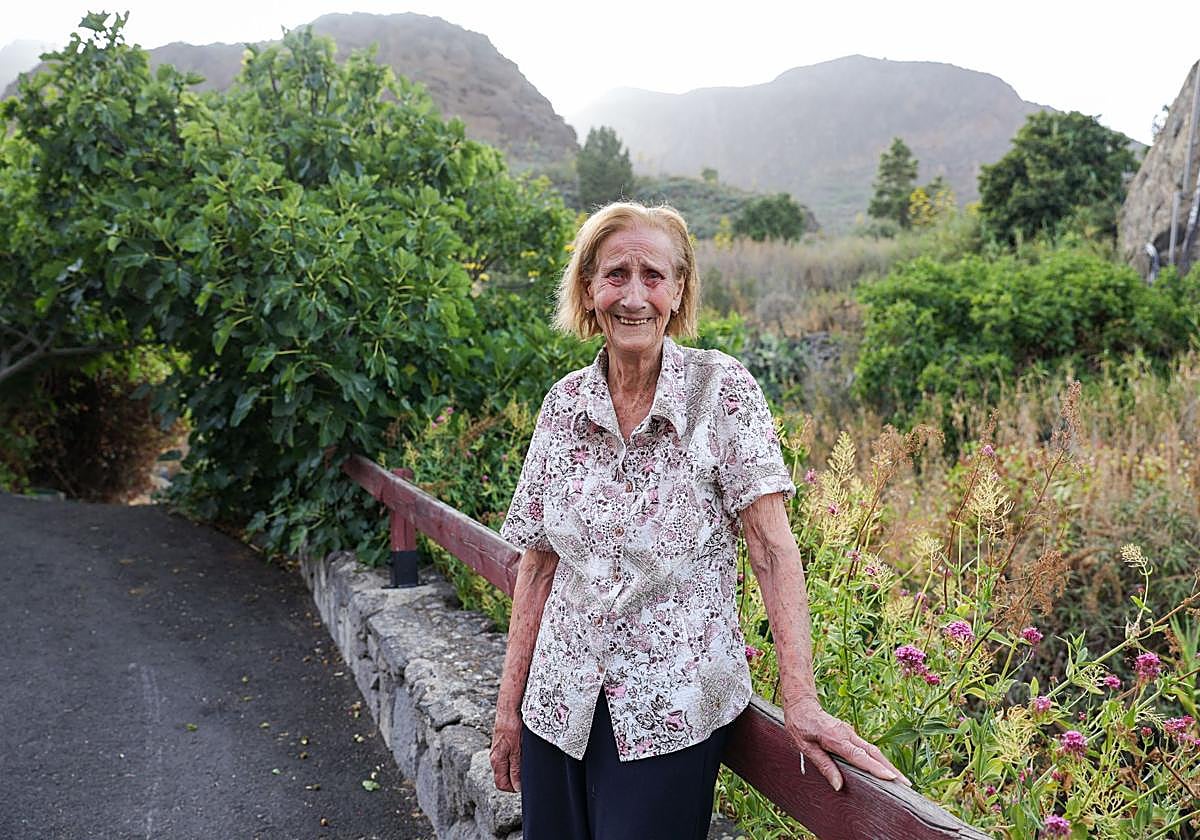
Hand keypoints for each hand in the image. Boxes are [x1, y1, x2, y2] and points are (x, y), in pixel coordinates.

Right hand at [489, 708, 521, 791]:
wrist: (509, 706)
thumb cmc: (512, 724)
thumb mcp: (516, 749)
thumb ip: (516, 768)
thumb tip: (517, 786)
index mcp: (497, 761)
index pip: (501, 784)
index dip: (513, 788)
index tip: (525, 784)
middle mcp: (495, 757)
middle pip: (504, 777)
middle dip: (516, 779)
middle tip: (529, 774)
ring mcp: (499, 750)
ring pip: (508, 767)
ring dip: (518, 769)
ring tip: (528, 762)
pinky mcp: (504, 744)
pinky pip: (509, 758)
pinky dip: (517, 759)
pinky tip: (525, 752)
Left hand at [784, 697, 909, 791]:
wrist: (802, 704)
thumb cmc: (801, 727)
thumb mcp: (805, 747)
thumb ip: (823, 765)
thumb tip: (838, 785)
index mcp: (836, 739)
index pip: (859, 756)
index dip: (875, 768)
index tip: (890, 777)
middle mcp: (848, 735)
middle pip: (873, 753)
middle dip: (890, 769)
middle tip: (906, 784)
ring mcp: (851, 733)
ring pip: (873, 750)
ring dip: (888, 765)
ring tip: (901, 781)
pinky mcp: (851, 735)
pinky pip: (868, 748)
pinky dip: (879, 760)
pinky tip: (885, 770)